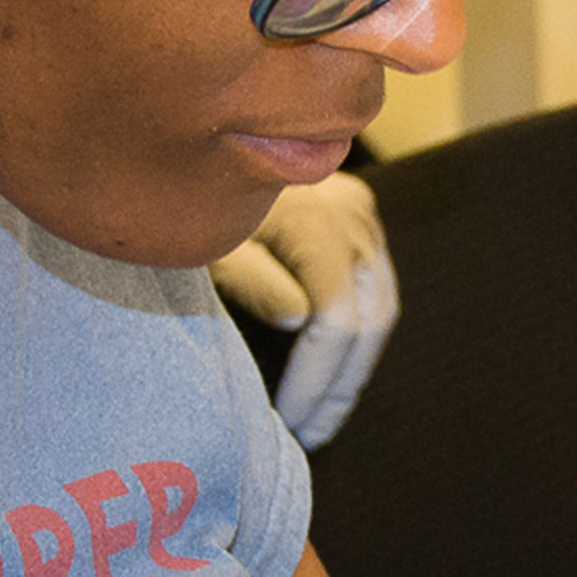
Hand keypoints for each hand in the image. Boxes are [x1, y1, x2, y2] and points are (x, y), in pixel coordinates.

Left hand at [209, 171, 397, 449]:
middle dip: (339, 387)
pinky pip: (375, 289)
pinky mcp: (363, 218)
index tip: (286, 422)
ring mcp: (363, 215)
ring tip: (321, 416)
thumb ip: (251, 278)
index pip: (336, 322)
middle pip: (371, 321)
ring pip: (381, 309)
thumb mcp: (208, 245)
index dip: (314, 382)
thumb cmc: (195, 200)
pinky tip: (329, 372)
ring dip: (354, 369)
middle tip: (309, 435)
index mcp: (313, 222)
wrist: (211, 141)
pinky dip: (357, 335)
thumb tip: (298, 319)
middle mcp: (351, 216)